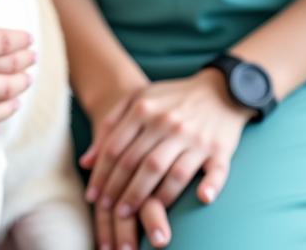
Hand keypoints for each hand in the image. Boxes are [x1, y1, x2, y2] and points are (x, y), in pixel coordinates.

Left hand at [81, 69, 252, 247]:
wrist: (219, 90)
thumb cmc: (171, 99)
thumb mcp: (138, 100)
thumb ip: (111, 125)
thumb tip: (86, 162)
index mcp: (144, 109)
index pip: (116, 148)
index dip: (102, 174)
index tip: (93, 196)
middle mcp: (167, 123)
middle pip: (139, 163)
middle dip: (121, 190)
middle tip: (109, 211)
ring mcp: (195, 137)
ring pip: (171, 172)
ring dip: (152, 197)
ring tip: (135, 215)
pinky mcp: (220, 149)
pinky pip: (216, 171)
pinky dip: (210, 185)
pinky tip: (200, 198)